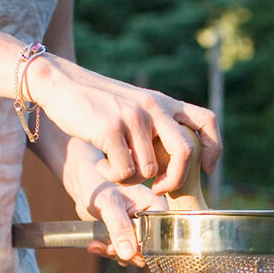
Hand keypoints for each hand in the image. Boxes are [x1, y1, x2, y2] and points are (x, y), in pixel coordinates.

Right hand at [25, 54, 221, 195]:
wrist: (60, 83)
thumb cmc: (97, 102)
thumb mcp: (135, 104)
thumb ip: (156, 123)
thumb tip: (175, 154)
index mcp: (163, 102)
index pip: (206, 121)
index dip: (213, 148)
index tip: (207, 170)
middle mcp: (153, 108)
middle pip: (185, 151)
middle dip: (176, 179)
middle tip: (158, 189)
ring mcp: (133, 118)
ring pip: (148, 169)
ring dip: (131, 178)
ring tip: (114, 166)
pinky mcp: (111, 129)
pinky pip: (124, 171)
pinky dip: (113, 176)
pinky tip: (102, 164)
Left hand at [62, 138, 166, 266]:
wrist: (84, 184)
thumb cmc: (98, 185)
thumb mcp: (109, 205)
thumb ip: (119, 228)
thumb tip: (128, 254)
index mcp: (157, 206)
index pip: (160, 237)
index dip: (143, 249)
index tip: (124, 251)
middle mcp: (152, 219)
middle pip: (149, 249)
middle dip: (126, 253)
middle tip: (107, 249)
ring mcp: (141, 228)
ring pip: (135, 254)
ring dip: (115, 254)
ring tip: (97, 245)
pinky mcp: (128, 236)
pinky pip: (124, 253)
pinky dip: (109, 252)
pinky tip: (95, 245)